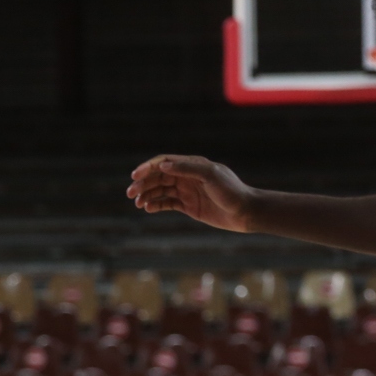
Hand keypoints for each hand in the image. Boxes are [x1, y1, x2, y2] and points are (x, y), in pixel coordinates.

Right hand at [127, 155, 255, 231]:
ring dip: (147, 195)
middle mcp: (187, 176)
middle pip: (158, 177)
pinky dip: (156, 205)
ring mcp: (187, 191)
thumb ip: (187, 169)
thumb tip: (163, 166)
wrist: (246, 212)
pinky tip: (148, 208)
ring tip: (137, 203)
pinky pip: (167, 203)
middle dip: (143, 184)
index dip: (148, 168)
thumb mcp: (210, 176)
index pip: (164, 163)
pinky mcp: (188, 206)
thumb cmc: (231, 191)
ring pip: (160, 190)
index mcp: (192, 165)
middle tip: (130, 193)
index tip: (135, 176)